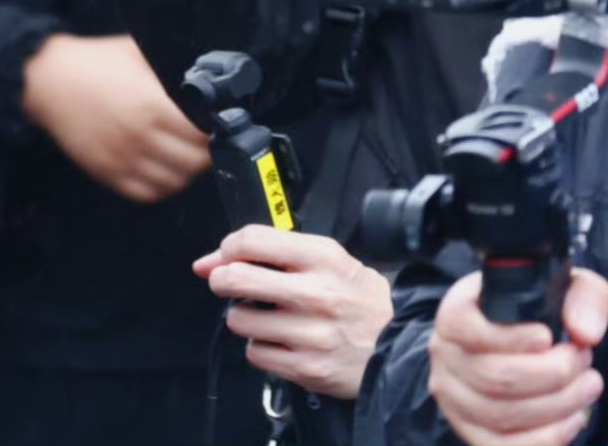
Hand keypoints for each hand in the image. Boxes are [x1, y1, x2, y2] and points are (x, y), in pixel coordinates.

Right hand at [22, 34, 210, 202]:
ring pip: (171, 182)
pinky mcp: (106, 172)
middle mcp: (138, 136)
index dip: (215, 131)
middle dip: (206, 154)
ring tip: (190, 158)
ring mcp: (121, 158)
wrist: (49, 81)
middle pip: (191, 162)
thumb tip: (200, 75)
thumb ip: (169, 69)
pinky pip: (143, 192)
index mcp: (151, 105)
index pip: (200, 133)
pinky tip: (166, 170)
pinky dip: (161, 186)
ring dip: (187, 173)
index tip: (220, 126)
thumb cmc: (95, 62)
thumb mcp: (138, 53)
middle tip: (209, 144)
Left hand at [195, 226, 393, 399]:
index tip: (226, 255)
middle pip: (237, 278)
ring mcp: (308, 332)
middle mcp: (315, 292)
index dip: (228, 247)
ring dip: (244, 317)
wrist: (397, 341)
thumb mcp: (330, 259)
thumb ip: (276, 253)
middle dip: (222, 279)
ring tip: (266, 315)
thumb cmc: (359, 298)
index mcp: (322, 256)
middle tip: (229, 283)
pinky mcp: (304, 367)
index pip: (254, 240)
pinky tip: (279, 340)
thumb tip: (210, 261)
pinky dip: (260, 347)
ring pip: (239, 320)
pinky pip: (255, 354)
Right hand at [428, 268, 607, 445]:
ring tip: (587, 386)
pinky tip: (571, 419)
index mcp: (457, 310)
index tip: (548, 337)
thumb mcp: (565, 284)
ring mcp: (454, 398)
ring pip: (500, 416)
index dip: (512, 338)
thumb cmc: (538, 306)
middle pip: (493, 377)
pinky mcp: (469, 432)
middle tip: (582, 361)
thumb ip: (583, 297)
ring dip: (555, 406)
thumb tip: (585, 332)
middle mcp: (446, 354)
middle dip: (550, 374)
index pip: (470, 327)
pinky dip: (544, 439)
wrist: (525, 335)